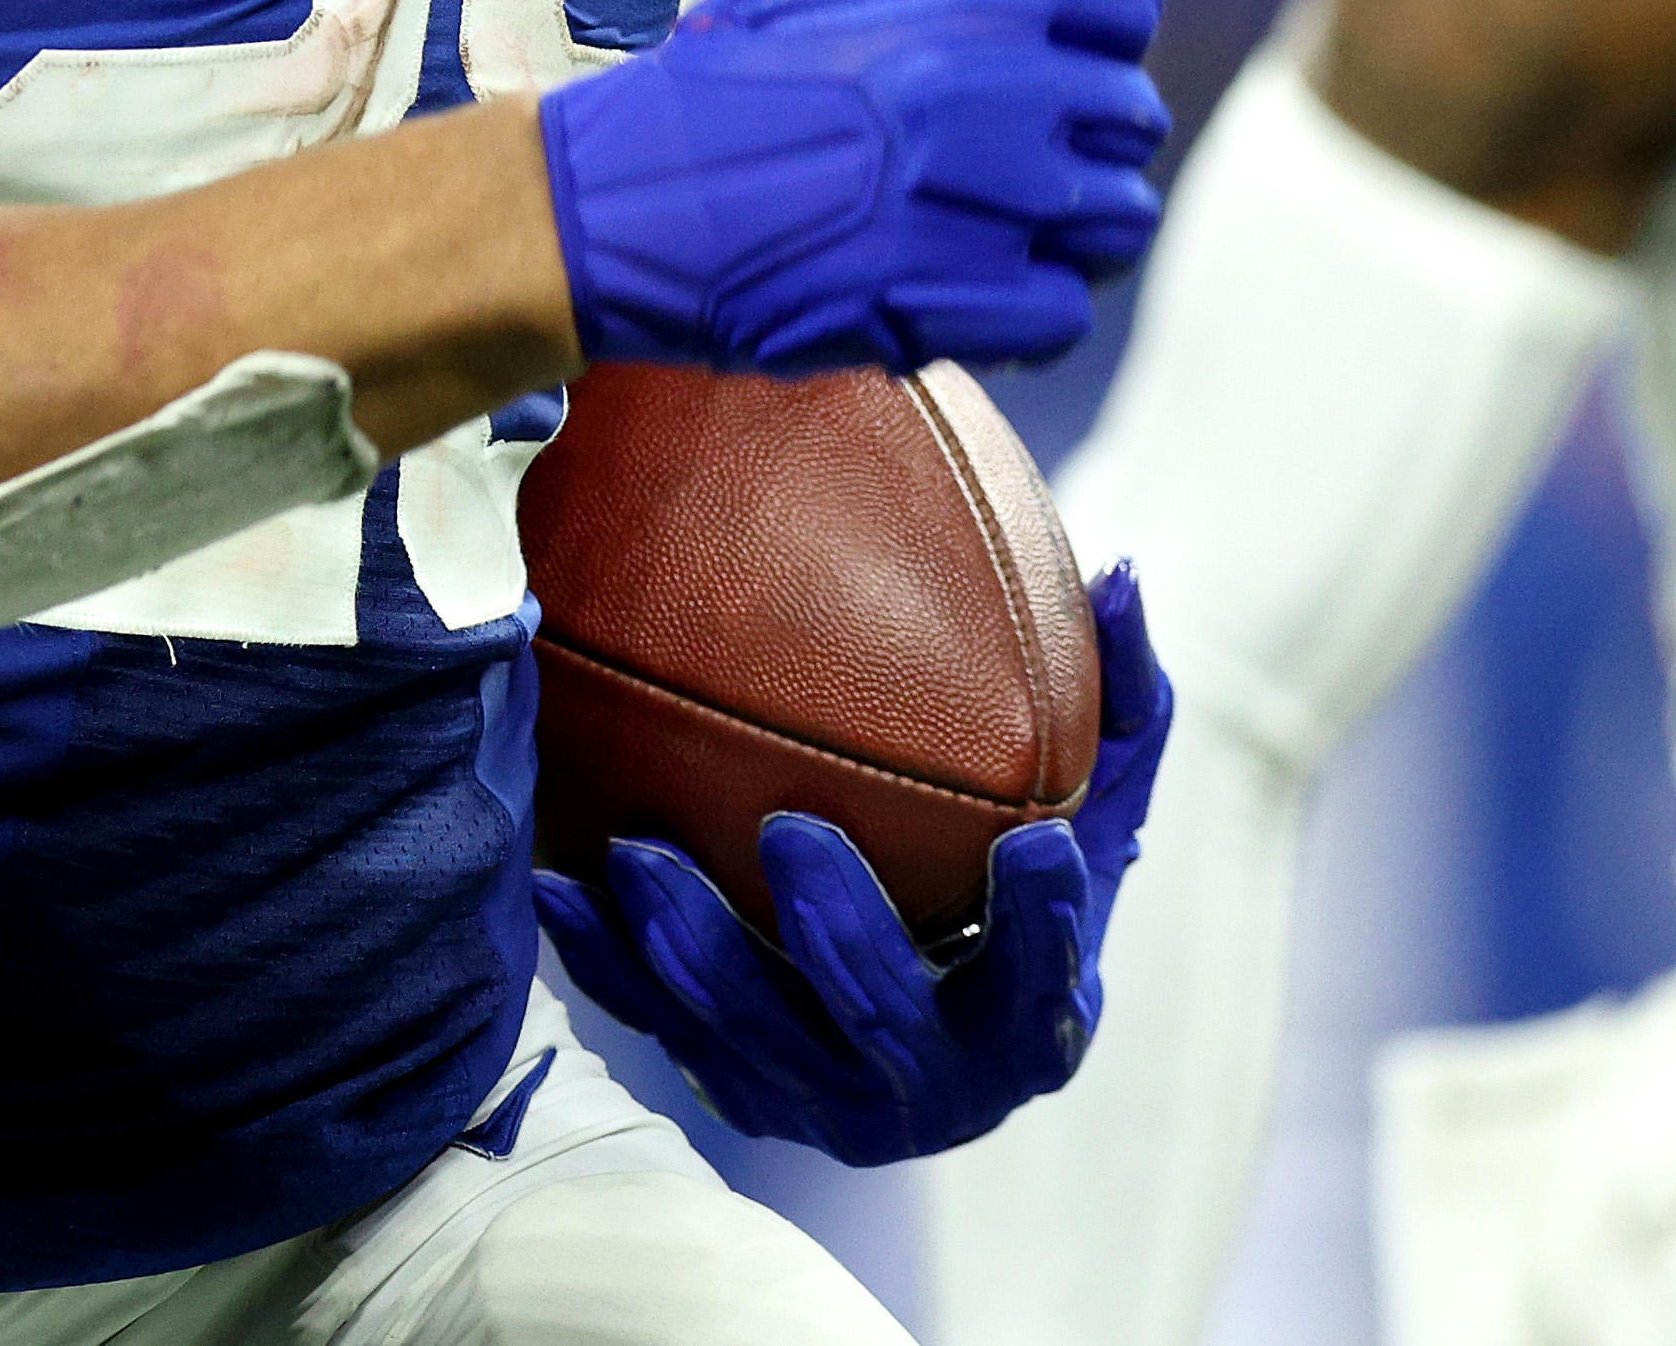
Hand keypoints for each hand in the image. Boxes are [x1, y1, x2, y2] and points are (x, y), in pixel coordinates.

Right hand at [535, 0, 1172, 373]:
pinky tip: (973, 285)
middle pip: (1132, 114)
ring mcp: (970, 199)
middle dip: (1090, 138)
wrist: (620, 196)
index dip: (1099, 40)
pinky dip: (1030, 309)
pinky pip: (1066, 310)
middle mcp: (979, 91)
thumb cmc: (728, 73)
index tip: (1051, 68)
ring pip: (1120, 217)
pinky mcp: (945, 301)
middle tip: (1017, 160)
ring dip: (1079, 228)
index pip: (1123, 5)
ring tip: (1006, 227)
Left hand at [535, 564, 1174, 1162]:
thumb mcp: (1094, 801)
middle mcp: (937, 1086)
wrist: (941, 1009)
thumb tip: (1118, 571)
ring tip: (637, 855)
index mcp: (1036, 1018)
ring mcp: (830, 1104)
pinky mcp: (744, 1094)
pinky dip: (608, 964)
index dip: (1043, 926)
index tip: (1033, 846)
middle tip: (790, 831)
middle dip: (838, 934)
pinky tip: (557, 882)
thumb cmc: (1020, 871)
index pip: (1047, 979)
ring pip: (753, 1042)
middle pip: (882, 1020)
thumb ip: (1118, 700)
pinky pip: (664, 1034)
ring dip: (692, 953)